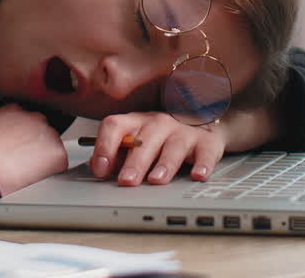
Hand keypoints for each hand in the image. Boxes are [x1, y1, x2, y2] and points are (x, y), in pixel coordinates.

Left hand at [0, 103, 68, 195]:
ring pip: (34, 125)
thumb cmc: (2, 178)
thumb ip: (45, 173)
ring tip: (11, 147)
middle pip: (49, 139)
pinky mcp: (14, 110)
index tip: (38, 168)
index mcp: (57, 154)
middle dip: (38, 148)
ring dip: (26, 133)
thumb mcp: (32, 185)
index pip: (60, 158)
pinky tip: (5, 135)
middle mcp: (48, 132)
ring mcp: (31, 118)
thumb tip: (41, 171)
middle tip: (22, 160)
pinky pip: (17, 115)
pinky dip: (12, 123)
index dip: (48, 165)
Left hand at [88, 112, 226, 185]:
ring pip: (173, 146)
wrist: (203, 122)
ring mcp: (183, 131)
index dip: (105, 146)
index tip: (100, 168)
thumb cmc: (161, 137)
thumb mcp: (136, 141)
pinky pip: (205, 153)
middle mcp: (158, 124)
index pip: (114, 126)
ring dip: (164, 164)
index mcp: (135, 123)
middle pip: (144, 140)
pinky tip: (198, 175)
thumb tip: (98, 169)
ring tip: (156, 180)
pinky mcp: (206, 142)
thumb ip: (116, 154)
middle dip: (135, 162)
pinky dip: (202, 164)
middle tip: (127, 181)